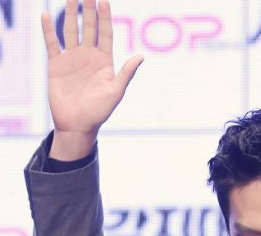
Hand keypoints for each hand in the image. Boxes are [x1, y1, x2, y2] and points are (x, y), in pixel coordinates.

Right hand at [42, 0, 143, 157]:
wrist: (77, 125)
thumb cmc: (99, 112)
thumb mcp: (116, 92)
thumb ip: (127, 73)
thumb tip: (141, 56)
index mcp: (104, 61)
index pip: (105, 33)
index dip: (105, 16)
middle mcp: (88, 56)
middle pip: (88, 27)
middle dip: (88, 9)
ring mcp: (72, 59)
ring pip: (70, 30)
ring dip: (70, 13)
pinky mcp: (56, 65)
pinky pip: (51, 43)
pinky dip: (48, 29)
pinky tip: (46, 15)